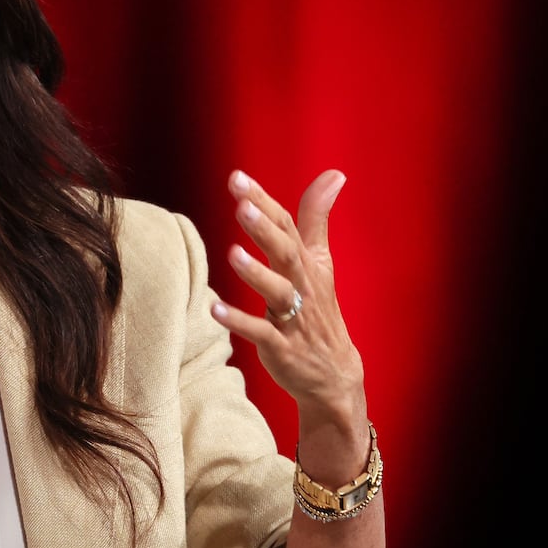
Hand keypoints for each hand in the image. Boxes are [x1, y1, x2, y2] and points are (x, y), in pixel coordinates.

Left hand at [209, 169, 364, 425]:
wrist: (333, 372)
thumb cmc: (318, 308)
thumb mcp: (320, 262)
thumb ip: (316, 218)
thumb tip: (334, 174)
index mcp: (307, 262)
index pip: (287, 226)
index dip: (263, 202)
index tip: (237, 178)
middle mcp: (302, 285)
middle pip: (285, 252)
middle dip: (264, 228)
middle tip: (241, 205)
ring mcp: (294, 317)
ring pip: (277, 292)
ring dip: (256, 273)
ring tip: (231, 253)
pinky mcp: (282, 346)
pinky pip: (261, 333)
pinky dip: (239, 322)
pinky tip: (213, 309)